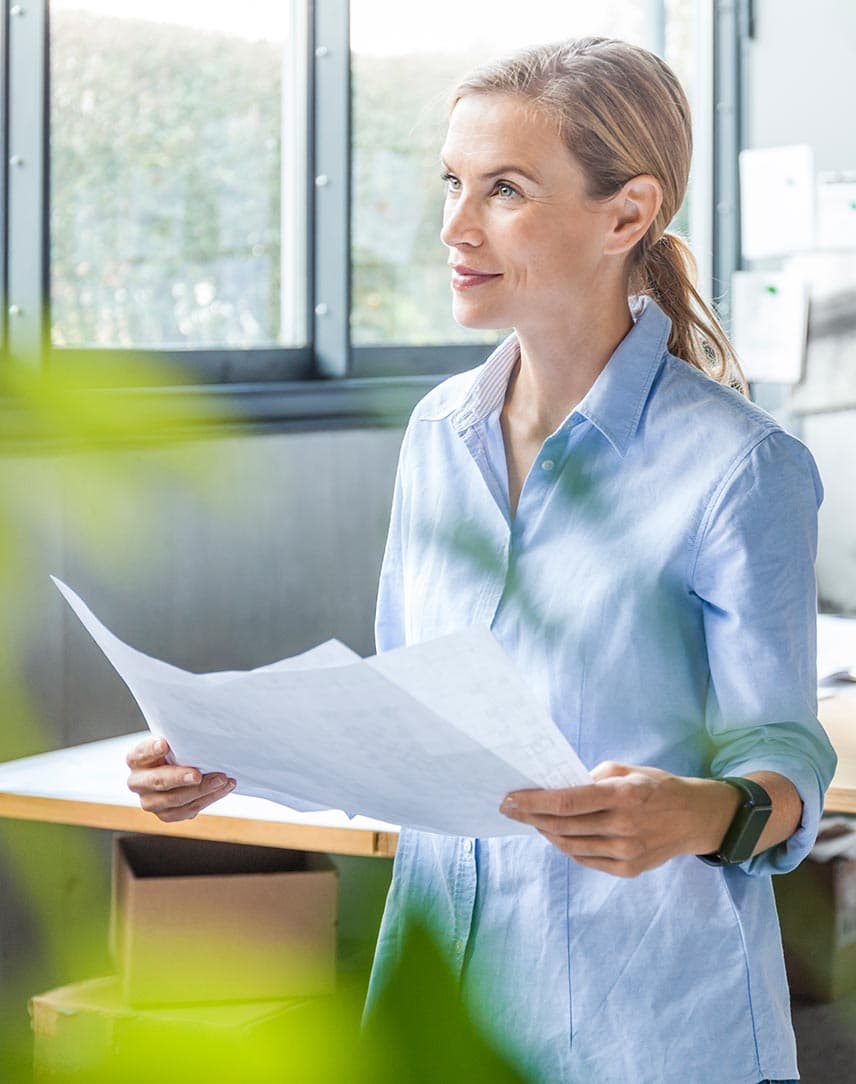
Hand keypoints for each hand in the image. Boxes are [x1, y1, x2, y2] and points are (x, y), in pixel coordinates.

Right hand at [126, 736, 235, 821]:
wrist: (177, 766)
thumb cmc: (176, 748)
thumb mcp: (172, 739)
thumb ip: (177, 739)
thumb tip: (199, 735)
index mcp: (136, 758)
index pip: (142, 753)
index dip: (152, 750)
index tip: (164, 744)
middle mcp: (138, 782)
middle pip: (157, 782)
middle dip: (179, 778)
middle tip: (198, 775)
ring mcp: (150, 801)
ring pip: (175, 800)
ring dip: (202, 790)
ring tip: (222, 779)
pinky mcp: (165, 814)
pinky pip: (187, 811)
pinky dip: (208, 799)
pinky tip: (223, 788)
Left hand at [499, 761, 740, 877]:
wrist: (696, 818)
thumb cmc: (657, 787)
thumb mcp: (627, 770)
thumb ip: (592, 778)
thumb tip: (557, 788)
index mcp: (622, 795)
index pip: (566, 802)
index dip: (533, 802)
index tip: (510, 799)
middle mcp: (623, 826)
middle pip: (562, 827)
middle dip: (530, 817)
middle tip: (510, 809)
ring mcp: (626, 852)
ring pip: (570, 846)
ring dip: (546, 833)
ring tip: (532, 820)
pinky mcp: (628, 870)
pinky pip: (585, 859)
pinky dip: (567, 846)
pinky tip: (557, 835)